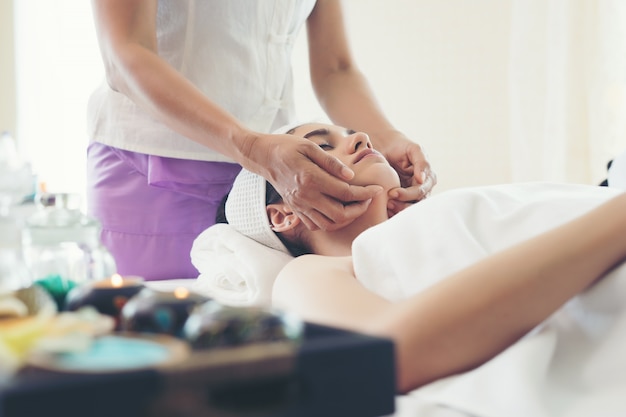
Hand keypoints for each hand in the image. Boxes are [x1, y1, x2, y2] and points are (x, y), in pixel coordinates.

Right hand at [258, 134, 382, 230]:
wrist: (263, 157)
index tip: (377, 189)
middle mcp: (306, 196)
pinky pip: (315, 225)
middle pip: (340, 214)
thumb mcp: (310, 147)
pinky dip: (330, 222)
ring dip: (346, 219)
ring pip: (328, 224)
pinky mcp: (296, 209)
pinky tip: (337, 211)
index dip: (365, 193)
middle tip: (367, 199)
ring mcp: (299, 206)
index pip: (345, 192)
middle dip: (359, 209)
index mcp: (311, 179)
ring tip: (355, 206)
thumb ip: (331, 163)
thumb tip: (351, 176)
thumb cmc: (288, 147)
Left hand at [379, 132, 436, 215]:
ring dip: (399, 211)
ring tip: (386, 207)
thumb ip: (421, 163)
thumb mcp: (414, 149)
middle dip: (402, 205)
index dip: (407, 194)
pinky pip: (401, 210)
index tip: (392, 193)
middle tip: (388, 204)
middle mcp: (424, 189)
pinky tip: (386, 212)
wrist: (390, 149)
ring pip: (410, 209)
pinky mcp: (404, 199)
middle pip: (416, 204)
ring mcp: (414, 196)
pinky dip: (394, 213)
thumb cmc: (403, 147)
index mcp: (428, 178)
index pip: (420, 192)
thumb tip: (421, 180)